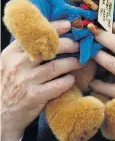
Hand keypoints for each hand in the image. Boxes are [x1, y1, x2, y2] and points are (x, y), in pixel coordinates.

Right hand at [1, 20, 83, 140]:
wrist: (2, 115)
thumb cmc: (11, 85)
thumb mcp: (10, 64)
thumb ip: (24, 49)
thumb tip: (48, 31)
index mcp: (11, 53)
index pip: (34, 35)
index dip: (53, 27)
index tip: (68, 25)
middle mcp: (18, 65)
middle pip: (49, 48)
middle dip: (69, 44)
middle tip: (80, 45)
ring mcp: (26, 81)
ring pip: (57, 66)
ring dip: (73, 62)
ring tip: (81, 61)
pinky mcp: (35, 96)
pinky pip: (59, 85)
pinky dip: (68, 80)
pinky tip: (71, 79)